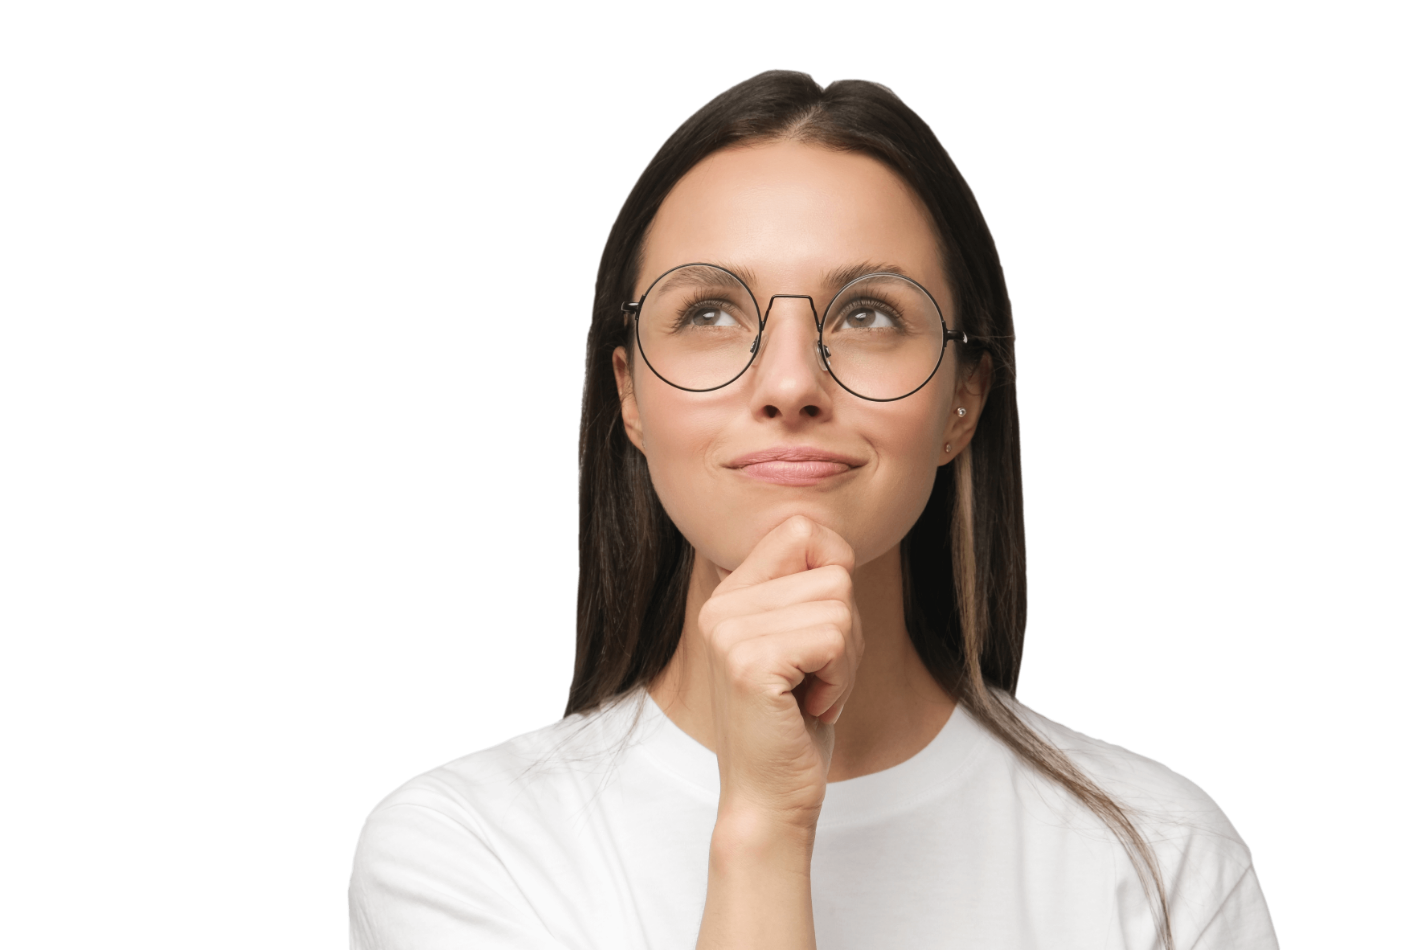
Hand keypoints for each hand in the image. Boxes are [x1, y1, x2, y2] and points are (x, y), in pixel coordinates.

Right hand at [699, 515, 864, 832]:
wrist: (768, 800)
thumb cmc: (794, 725)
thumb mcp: (801, 643)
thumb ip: (808, 591)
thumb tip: (838, 548)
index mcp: (730, 594)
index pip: (801, 529)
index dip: (836, 572)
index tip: (822, 633)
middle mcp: (721, 606)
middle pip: (833, 572)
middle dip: (848, 632)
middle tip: (816, 678)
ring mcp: (730, 632)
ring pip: (840, 606)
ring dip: (846, 661)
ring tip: (812, 694)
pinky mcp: (749, 662)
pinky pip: (834, 638)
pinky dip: (841, 679)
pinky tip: (810, 708)